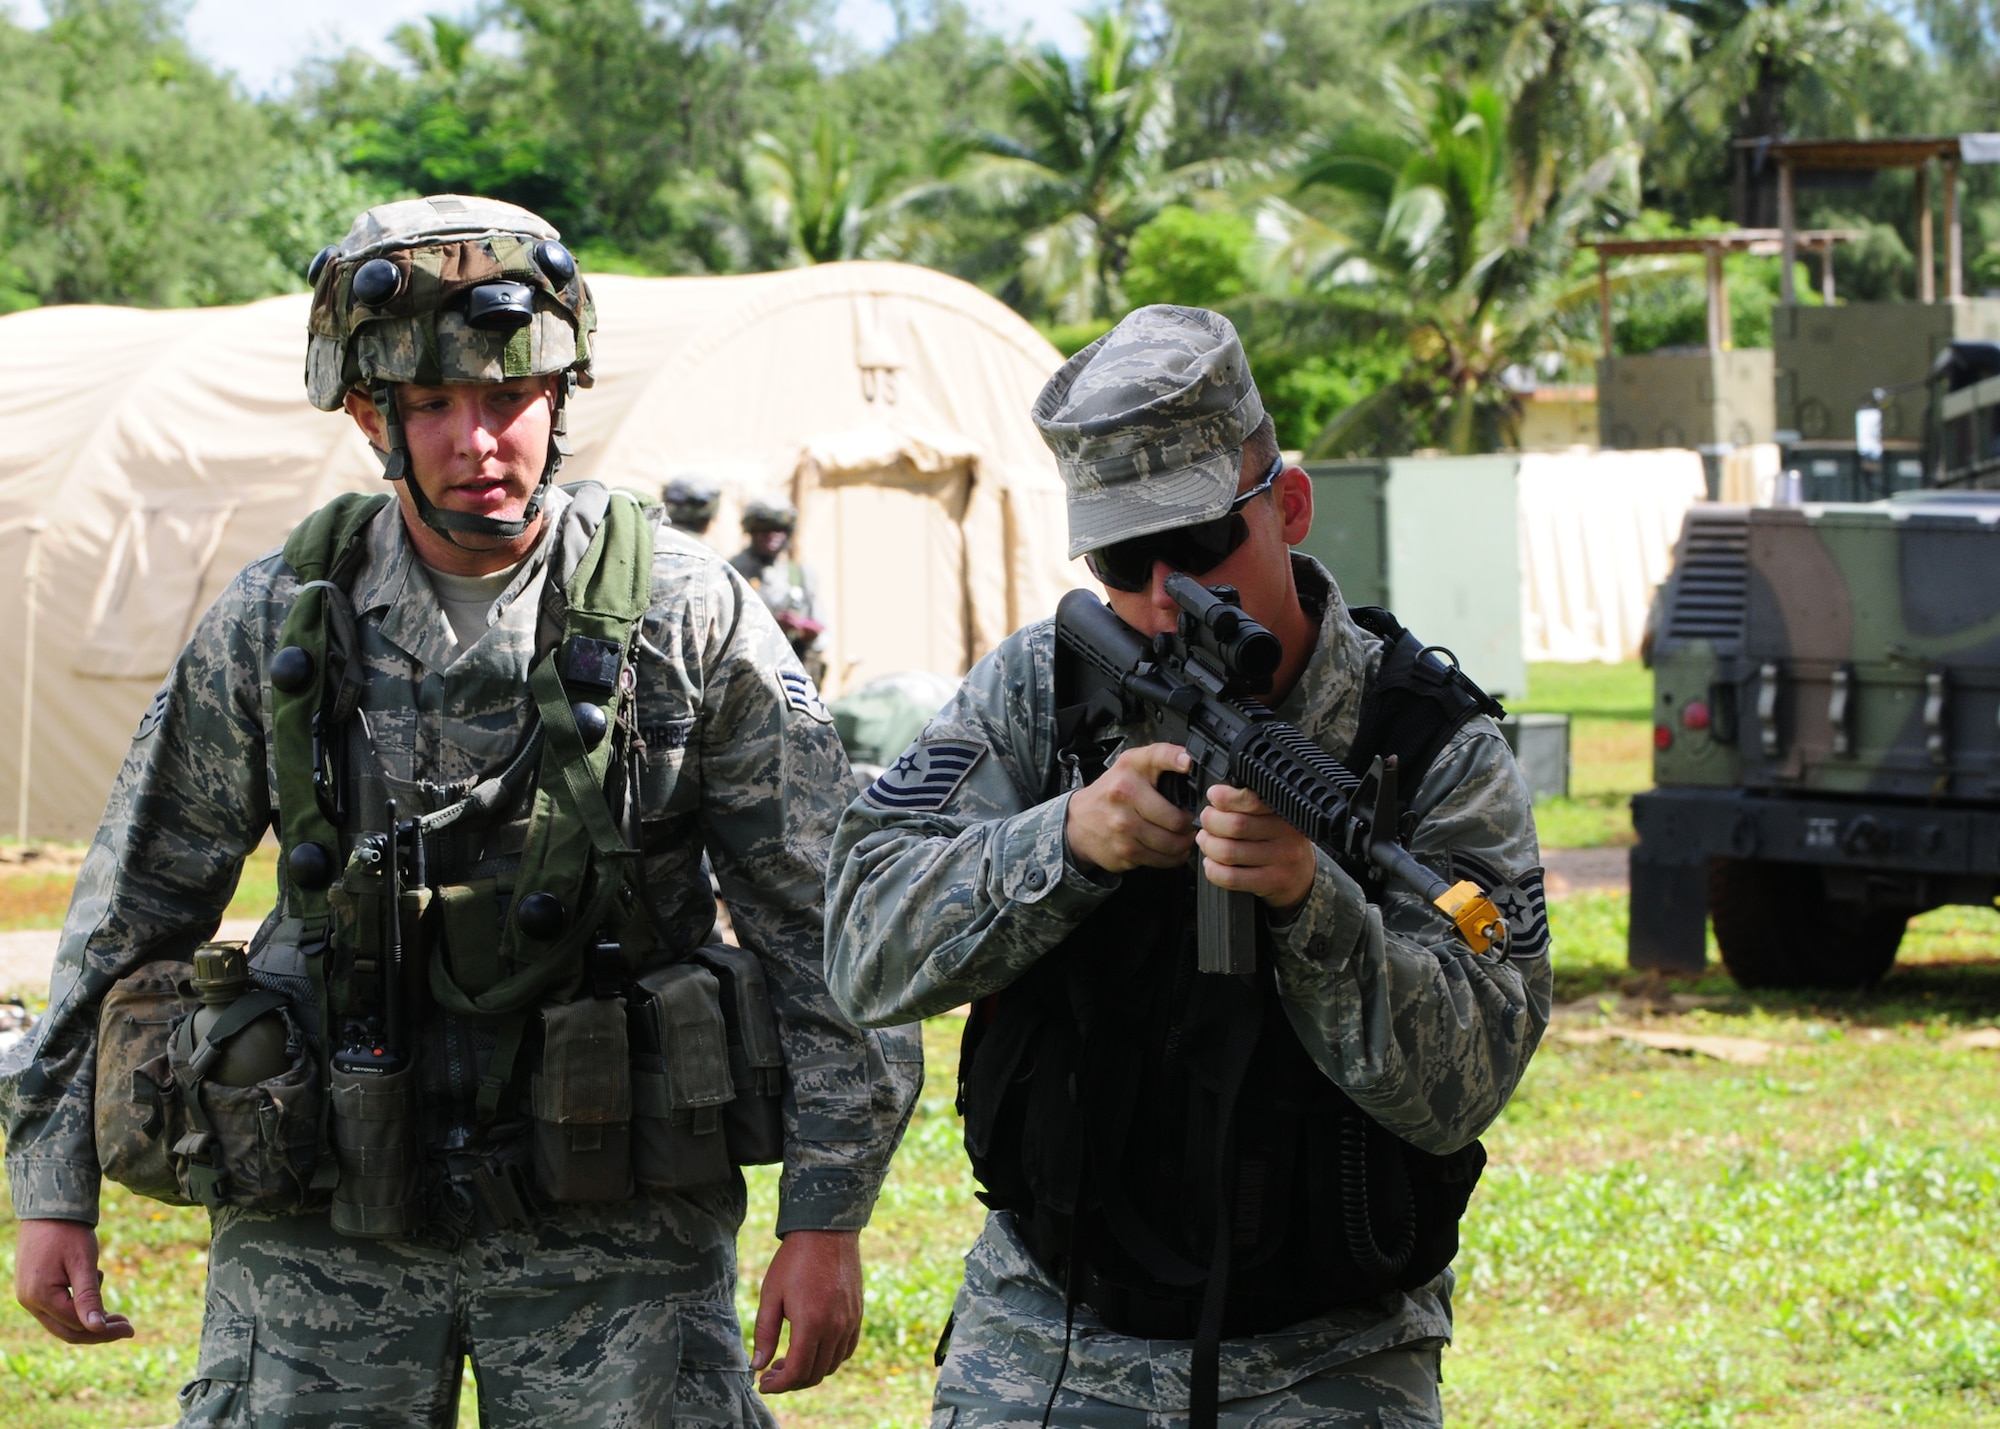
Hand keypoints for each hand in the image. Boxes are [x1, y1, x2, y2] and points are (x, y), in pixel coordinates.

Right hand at [15, 1219, 133, 1343]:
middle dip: (99, 1331)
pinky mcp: (33, 1288)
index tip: (131, 1329)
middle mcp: (29, 1301)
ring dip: (90, 1318)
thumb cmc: (68, 1232)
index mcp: (40, 1297)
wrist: (49, 1206)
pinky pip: (57, 1307)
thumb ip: (88, 1297)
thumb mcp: (83, 1264)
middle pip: (67, 1330)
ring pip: (61, 1321)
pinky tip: (95, 1282)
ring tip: (117, 1312)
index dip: (105, 1331)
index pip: (76, 1326)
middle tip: (127, 1327)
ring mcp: (28, 1296)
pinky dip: (78, 1304)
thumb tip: (97, 1328)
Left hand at [751, 1229, 862, 1393]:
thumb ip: (765, 1333)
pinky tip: (813, 1348)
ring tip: (789, 1360)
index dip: (779, 1385)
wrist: (826, 1231)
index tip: (763, 1383)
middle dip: (791, 1381)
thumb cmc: (794, 1261)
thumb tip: (757, 1365)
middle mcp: (835, 1327)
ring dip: (810, 1371)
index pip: (797, 1372)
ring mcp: (850, 1322)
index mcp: (811, 1323)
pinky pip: (846, 1349)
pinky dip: (829, 1358)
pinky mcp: (857, 1315)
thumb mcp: (771, 1294)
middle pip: (815, 1374)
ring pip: (832, 1365)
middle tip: (772, 1372)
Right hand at [1063, 743, 1197, 874]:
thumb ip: (1160, 758)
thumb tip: (1190, 762)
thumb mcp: (1131, 766)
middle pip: (1176, 819)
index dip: (1174, 759)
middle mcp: (1124, 795)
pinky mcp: (1124, 852)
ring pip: (1172, 844)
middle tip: (1188, 822)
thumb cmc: (1111, 793)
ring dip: (1184, 843)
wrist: (1078, 822)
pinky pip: (1161, 860)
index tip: (1188, 763)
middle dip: (1189, 823)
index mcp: (1130, 770)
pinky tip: (1169, 849)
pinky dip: (1172, 858)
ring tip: (1182, 837)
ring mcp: (1123, 827)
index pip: (1156, 756)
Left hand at [1196, 783, 1318, 912]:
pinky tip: (1212, 863)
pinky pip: (1231, 877)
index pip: (1252, 800)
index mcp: (1285, 811)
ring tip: (1206, 841)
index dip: (1226, 798)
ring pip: (1229, 852)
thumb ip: (1248, 804)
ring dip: (1208, 845)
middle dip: (1211, 821)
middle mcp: (1287, 833)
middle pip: (1236, 825)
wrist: (1301, 875)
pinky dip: (1213, 870)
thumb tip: (1216, 797)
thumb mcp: (1272, 817)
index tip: (1214, 795)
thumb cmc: (1278, 840)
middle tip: (1206, 820)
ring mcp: (1281, 859)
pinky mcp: (1272, 881)